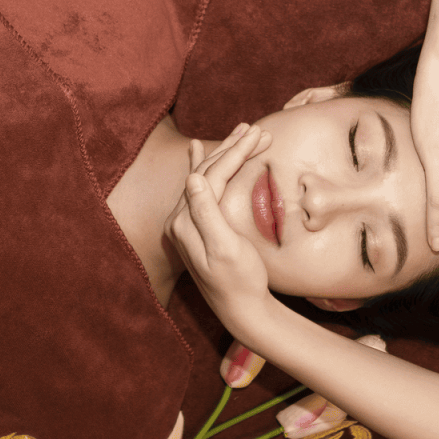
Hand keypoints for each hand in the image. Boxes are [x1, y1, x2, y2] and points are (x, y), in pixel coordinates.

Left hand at [167, 124, 273, 331]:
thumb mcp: (225, 249)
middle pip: (206, 171)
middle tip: (259, 129)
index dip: (236, 152)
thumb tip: (192, 177)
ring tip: (241, 131)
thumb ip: (206, 214)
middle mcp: (178, 219)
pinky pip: (197, 188)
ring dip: (223, 153)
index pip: (211, 175)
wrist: (240, 309)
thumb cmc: (239, 281)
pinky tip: (196, 150)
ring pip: (204, 176)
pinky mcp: (193, 227)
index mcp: (184, 221)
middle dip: (233, 147)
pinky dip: (199, 166)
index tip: (260, 135)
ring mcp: (184, 222)